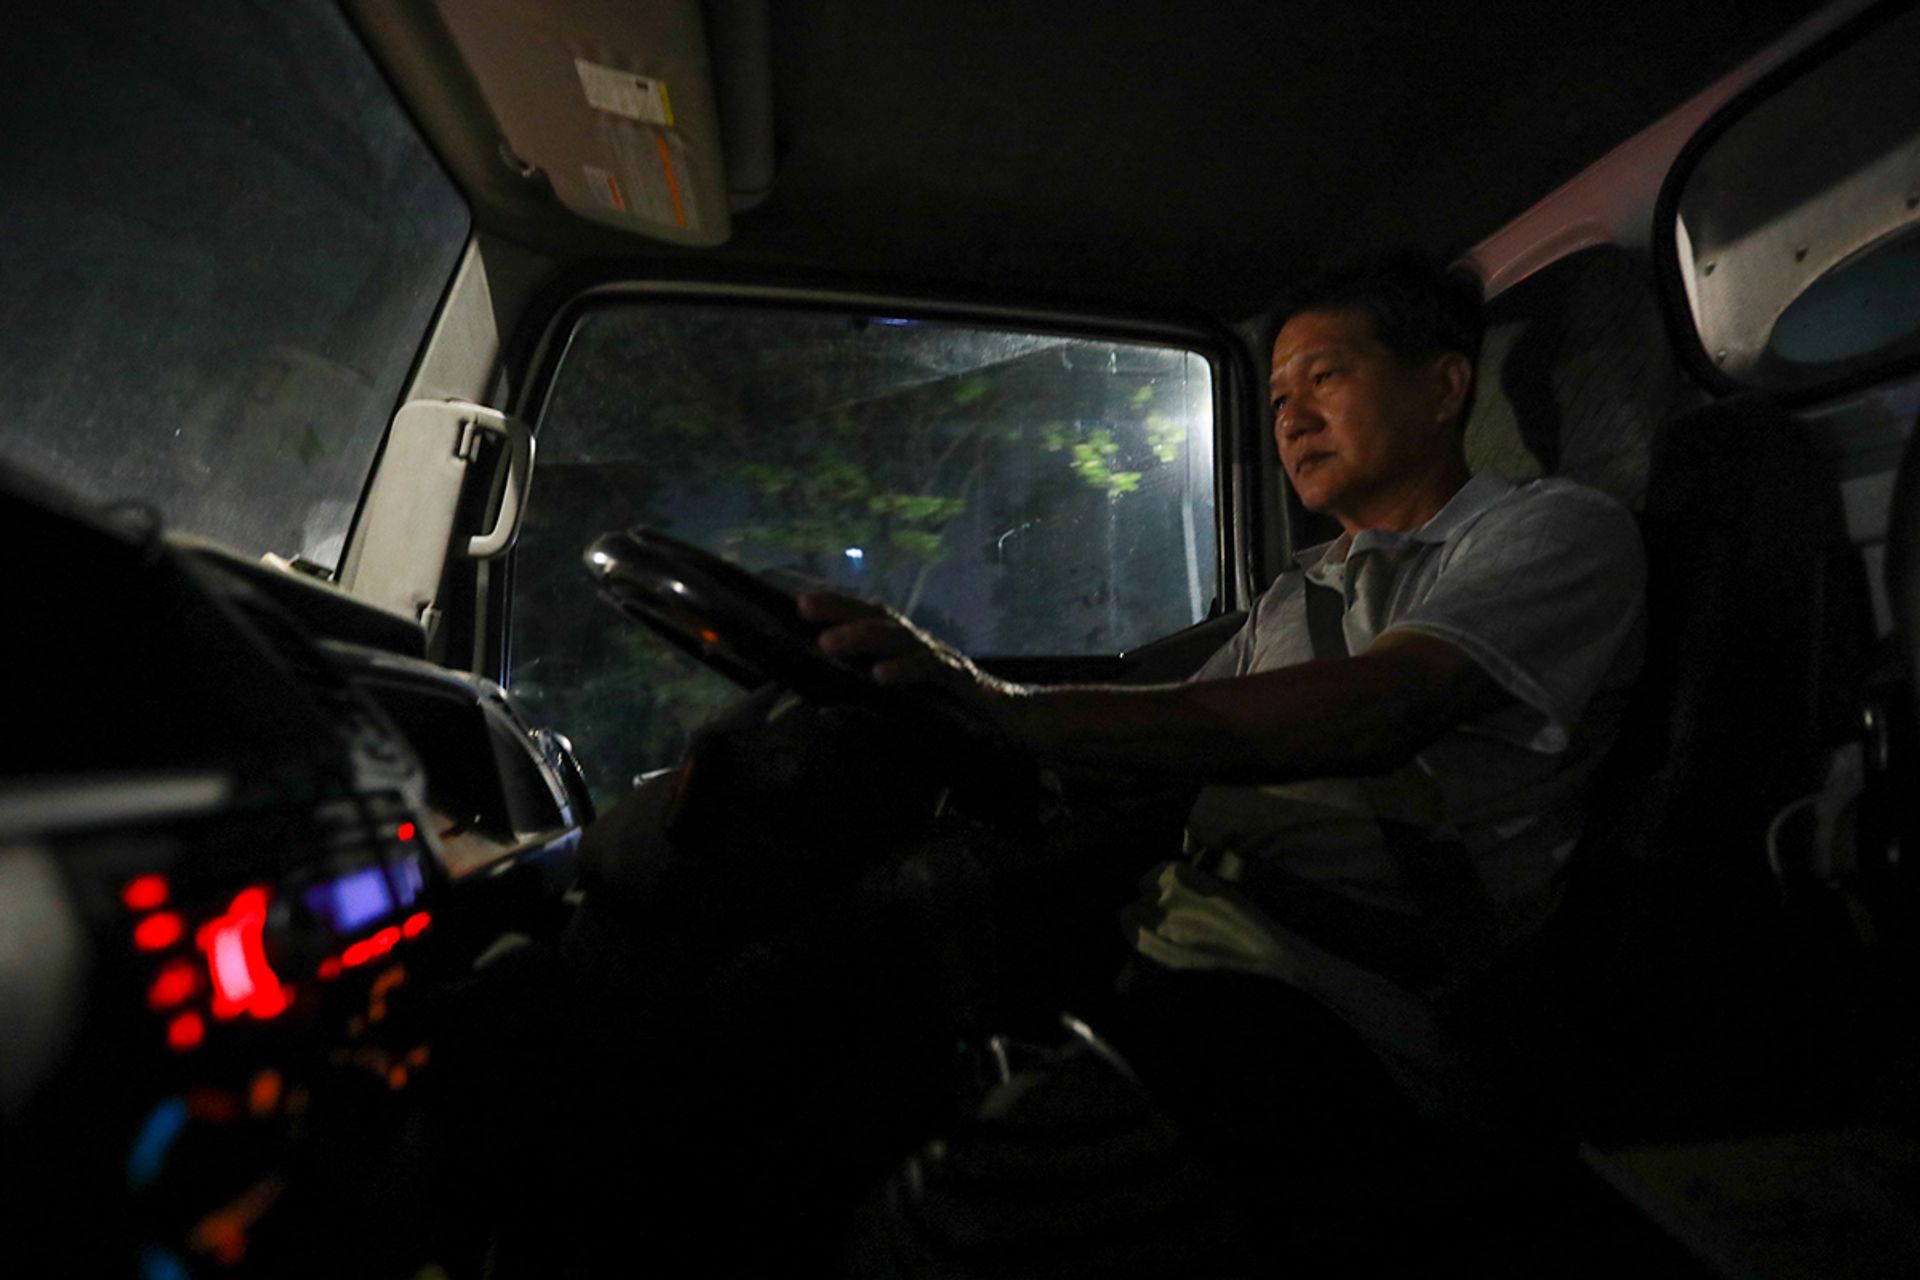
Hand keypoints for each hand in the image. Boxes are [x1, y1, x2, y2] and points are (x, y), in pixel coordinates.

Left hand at [797, 592, 1013, 710]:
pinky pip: (929, 669)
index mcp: (909, 649)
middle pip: (878, 617)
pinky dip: (903, 670)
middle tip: (804, 607)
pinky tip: (879, 676)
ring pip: (898, 637)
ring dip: (861, 636)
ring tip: (828, 644)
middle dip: (840, 608)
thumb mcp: (915, 701)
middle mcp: (923, 645)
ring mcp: (942, 659)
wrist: (1020, 722)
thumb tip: (831, 706)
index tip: (801, 603)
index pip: (870, 618)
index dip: (838, 606)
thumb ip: (882, 697)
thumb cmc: (963, 714)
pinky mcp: (961, 681)